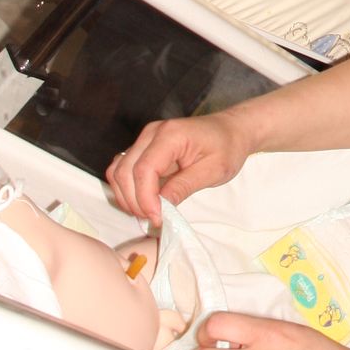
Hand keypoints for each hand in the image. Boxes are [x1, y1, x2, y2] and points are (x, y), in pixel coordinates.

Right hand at [107, 107, 261, 224]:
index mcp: (170, 135)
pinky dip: (128, 189)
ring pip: (118, 171)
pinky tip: (145, 202)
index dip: (145, 198)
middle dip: (134, 200)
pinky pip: (124, 169)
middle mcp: (151, 133)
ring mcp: (145, 139)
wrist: (231, 130)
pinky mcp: (144, 148)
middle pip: (124, 171)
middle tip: (154, 219)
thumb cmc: (227, 147)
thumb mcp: (213, 170)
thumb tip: (160, 208)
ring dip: (127, 196)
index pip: (144, 169)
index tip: (157, 218)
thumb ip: (184, 186)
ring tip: (149, 213)